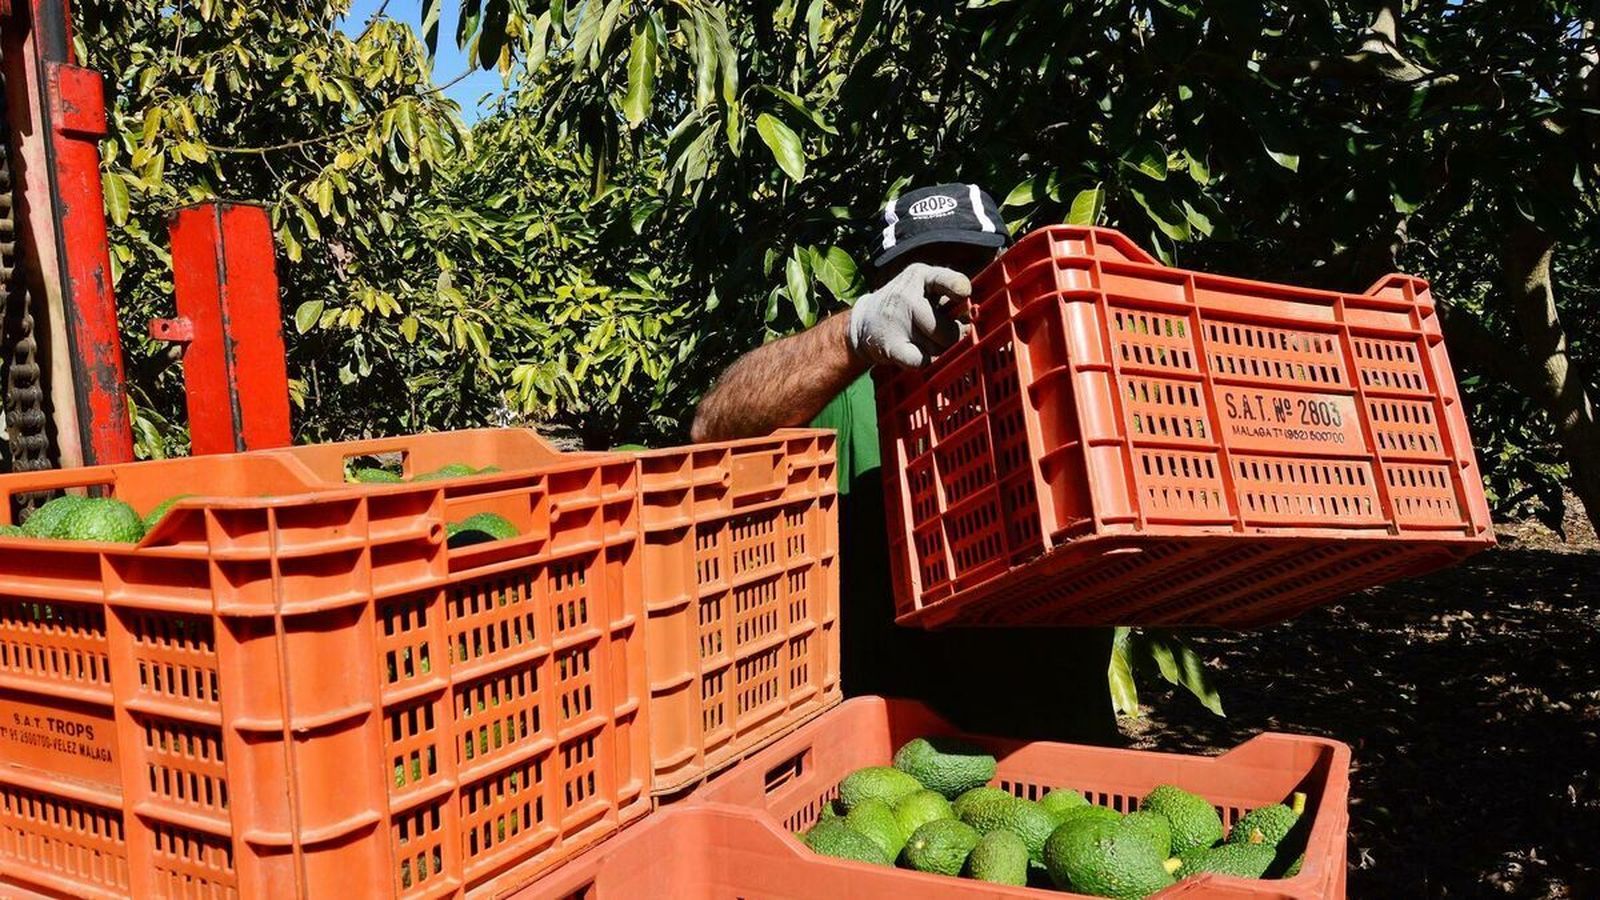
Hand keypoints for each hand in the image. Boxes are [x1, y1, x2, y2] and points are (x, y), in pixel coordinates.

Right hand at [846, 263, 972, 367]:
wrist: (863, 322)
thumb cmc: (904, 305)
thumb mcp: (922, 286)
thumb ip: (949, 297)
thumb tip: (969, 323)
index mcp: (920, 276)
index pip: (944, 279)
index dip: (958, 287)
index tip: (964, 293)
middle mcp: (907, 296)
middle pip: (948, 330)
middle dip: (950, 337)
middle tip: (938, 332)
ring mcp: (897, 321)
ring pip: (938, 349)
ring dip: (936, 350)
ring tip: (920, 338)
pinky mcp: (891, 346)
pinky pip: (923, 362)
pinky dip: (923, 361)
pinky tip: (913, 352)